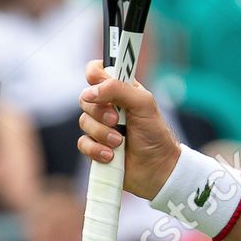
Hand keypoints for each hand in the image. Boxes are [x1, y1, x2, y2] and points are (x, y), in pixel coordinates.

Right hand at [77, 60, 182, 198]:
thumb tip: (90, 91)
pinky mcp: (95, 147)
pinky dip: (96, 149)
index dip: (95, 73)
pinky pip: (82, 143)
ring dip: (102, 133)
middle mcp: (108, 106)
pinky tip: (111, 155)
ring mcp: (100, 127)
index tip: (99, 82)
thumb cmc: (155, 134)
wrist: (158, 169)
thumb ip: (119, 90)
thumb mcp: (144, 104)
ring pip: (83, 121)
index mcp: (121, 90)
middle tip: (117, 120)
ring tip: (120, 142)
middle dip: (100, 111)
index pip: (98, 71)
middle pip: (85, 97)